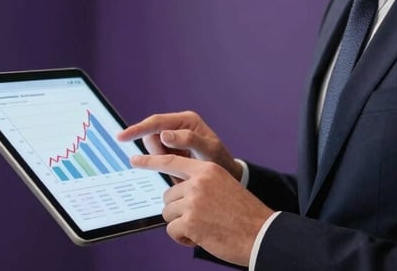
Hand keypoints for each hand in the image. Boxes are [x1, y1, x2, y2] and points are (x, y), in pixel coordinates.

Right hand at [118, 111, 242, 181]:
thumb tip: (164, 134)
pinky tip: (177, 172)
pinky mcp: (171, 150)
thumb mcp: (208, 150)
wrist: (227, 175)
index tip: (121, 138)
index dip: (137, 129)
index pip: (155, 122)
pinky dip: (163, 165)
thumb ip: (189, 140)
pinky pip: (157, 157)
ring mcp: (174, 138)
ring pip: (152, 148)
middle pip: (151, 136)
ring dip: (159, 160)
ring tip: (178, 169)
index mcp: (186, 120)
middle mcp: (178, 126)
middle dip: (156, 152)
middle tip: (172, 164)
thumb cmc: (221, 161)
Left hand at [131, 154, 273, 266]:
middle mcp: (198, 182)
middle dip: (179, 210)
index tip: (135, 158)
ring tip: (204, 227)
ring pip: (168, 214)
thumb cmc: (244, 214)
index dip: (150, 160)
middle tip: (200, 218)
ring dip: (182, 225)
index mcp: (207, 169)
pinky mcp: (191, 221)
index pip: (171, 161)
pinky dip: (183, 238)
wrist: (261, 233)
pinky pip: (172, 230)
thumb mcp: (224, 186)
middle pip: (168, 196)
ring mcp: (193, 201)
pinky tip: (201, 237)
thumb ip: (201, 183)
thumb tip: (178, 193)